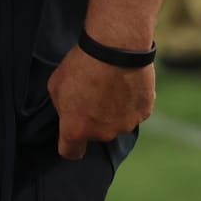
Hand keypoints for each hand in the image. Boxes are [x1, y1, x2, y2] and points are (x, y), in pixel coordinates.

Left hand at [48, 45, 153, 160]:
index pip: (70, 152)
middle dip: (91, 121)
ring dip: (112, 112)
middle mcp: (103, 133)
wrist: (116, 48)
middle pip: (95, 135)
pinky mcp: (144, 113)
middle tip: (90, 95)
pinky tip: (124, 84)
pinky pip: (133, 113)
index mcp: (77, 129)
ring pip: (116, 124)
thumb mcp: (56, 85)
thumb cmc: (81, 64)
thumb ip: (62, 107)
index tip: (71, 135)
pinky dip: (129, 103)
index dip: (69, 145)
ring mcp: (126, 125)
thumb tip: (71, 113)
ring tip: (108, 86)